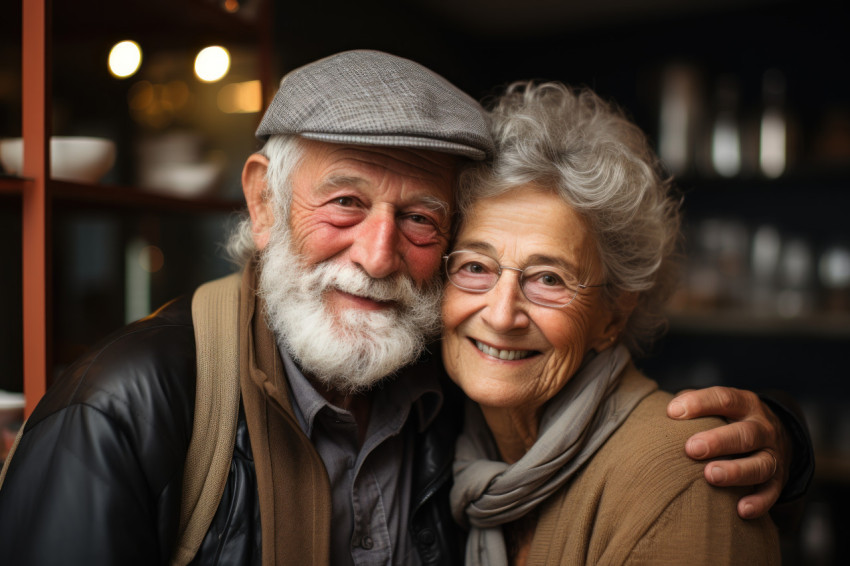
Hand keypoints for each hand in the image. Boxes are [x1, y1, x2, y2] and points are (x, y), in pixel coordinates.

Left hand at [667, 386, 791, 519]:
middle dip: (718, 441)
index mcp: (745, 404)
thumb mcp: (720, 405)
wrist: (778, 436)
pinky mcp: (779, 480)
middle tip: (692, 449)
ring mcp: (773, 454)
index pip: (724, 399)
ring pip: (760, 464)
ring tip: (711, 475)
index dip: (699, 403)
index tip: (673, 412)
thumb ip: (695, 403)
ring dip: (736, 471)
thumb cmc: (732, 419)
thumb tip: (666, 410)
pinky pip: (772, 492)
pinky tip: (740, 510)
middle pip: (744, 434)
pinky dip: (759, 502)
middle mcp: (762, 428)